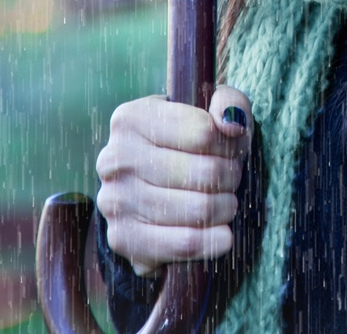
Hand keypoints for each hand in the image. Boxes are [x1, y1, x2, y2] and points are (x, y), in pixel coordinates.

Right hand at [95, 85, 253, 276]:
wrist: (154, 186)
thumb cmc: (190, 142)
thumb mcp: (211, 111)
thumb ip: (229, 102)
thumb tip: (231, 124)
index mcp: (130, 119)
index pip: (205, 132)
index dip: (230, 145)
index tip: (231, 148)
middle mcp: (114, 158)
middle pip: (203, 173)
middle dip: (231, 178)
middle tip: (232, 179)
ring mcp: (114, 200)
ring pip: (197, 209)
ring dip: (225, 208)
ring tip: (226, 202)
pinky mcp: (121, 237)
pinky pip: (181, 244)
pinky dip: (212, 241)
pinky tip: (222, 234)